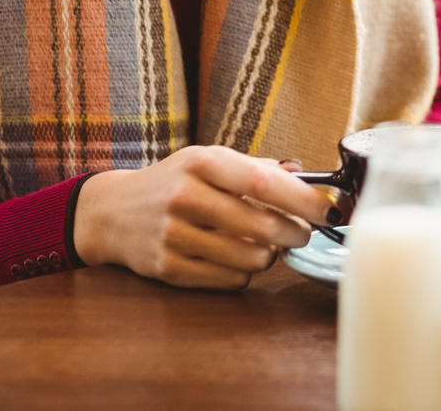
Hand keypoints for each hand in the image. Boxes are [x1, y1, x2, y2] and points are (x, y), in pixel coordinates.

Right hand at [72, 145, 326, 288]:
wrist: (111, 212)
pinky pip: (230, 279)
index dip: (303, 199)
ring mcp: (173, 235)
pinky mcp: (167, 269)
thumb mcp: (208, 161)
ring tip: (264, 244)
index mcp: (201, 162)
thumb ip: (256, 168)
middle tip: (302, 233)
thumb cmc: (173, 182)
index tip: (329, 210)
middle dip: (295, 233)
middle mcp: (184, 197)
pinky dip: (243, 272)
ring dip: (269, 255)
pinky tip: (236, 258)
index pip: (262, 182)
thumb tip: (305, 177)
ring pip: (250, 257)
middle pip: (262, 226)